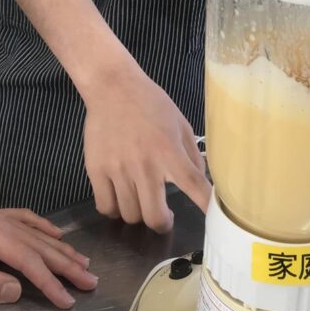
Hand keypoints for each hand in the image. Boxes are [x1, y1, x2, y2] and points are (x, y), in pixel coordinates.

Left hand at [0, 178, 97, 306]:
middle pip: (41, 246)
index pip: (30, 262)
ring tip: (82, 260)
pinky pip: (26, 220)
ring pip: (37, 233)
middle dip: (67, 264)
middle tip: (92, 279)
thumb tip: (18, 289)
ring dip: (61, 248)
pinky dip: (43, 226)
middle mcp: (1, 223)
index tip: (70, 300)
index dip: (52, 282)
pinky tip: (52, 231)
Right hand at [83, 63, 210, 232]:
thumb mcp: (180, 123)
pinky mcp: (96, 170)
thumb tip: (201, 183)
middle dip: (163, 223)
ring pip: (130, 215)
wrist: (112, 87)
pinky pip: (106, 207)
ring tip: (141, 201)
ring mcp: (118, 169)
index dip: (205, 207)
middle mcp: (145, 165)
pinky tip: (120, 199)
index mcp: (169, 151)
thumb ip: (191, 154)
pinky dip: (115, 210)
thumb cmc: (150, 103)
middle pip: (154, 216)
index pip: (193, 186)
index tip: (213, 221)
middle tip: (164, 216)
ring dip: (138, 214)